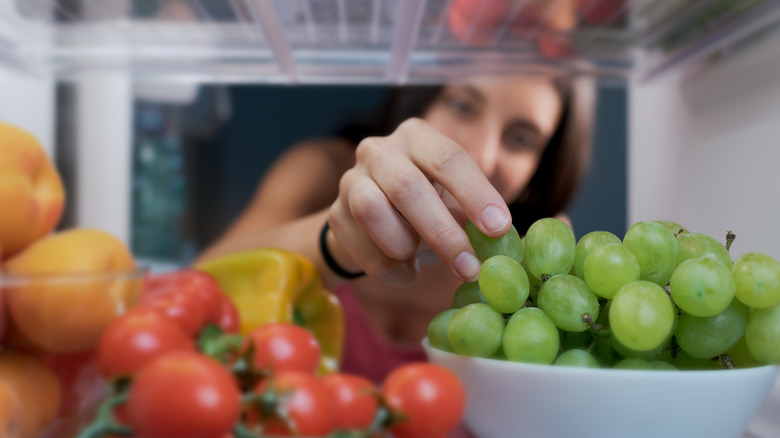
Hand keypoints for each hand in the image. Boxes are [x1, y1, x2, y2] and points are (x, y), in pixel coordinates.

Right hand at [327, 118, 511, 283]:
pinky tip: (406, 273)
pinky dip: (387, 268)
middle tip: (469, 267)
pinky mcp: (334, 214)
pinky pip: (358, 245)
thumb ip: (474, 214)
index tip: (498, 228)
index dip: (475, 194)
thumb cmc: (425, 204)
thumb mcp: (451, 198)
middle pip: (407, 186)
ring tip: (422, 260)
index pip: (448, 158)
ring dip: (404, 245)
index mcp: (417, 136)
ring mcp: (351, 179)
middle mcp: (379, 150)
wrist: (369, 218)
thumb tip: (507, 241)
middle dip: (442, 232)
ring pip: (372, 211)